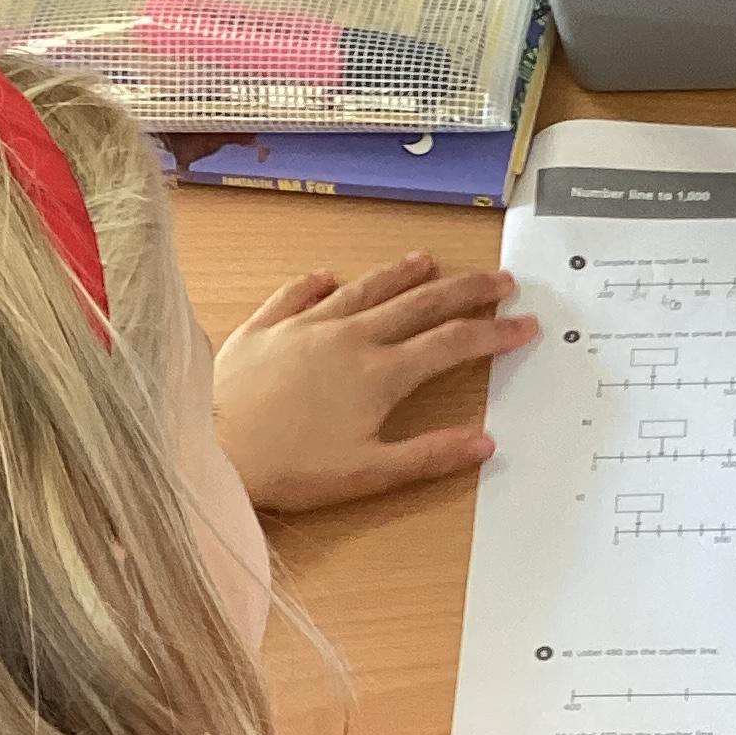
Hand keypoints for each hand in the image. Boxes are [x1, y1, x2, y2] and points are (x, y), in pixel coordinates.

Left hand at [210, 255, 538, 512]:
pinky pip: (297, 294)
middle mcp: (348, 338)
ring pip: (364, 289)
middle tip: (499, 279)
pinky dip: (317, 283)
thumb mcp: (368, 473)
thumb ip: (429, 456)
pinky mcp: (264, 328)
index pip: (452, 344)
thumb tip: (483, 443)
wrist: (210, 447)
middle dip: (466, 290)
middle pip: (419, 304)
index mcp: (379, 374)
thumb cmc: (287, 468)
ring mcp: (304, 327)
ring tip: (428, 261)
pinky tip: (329, 276)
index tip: (525, 325)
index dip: (494, 334)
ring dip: (401, 274)